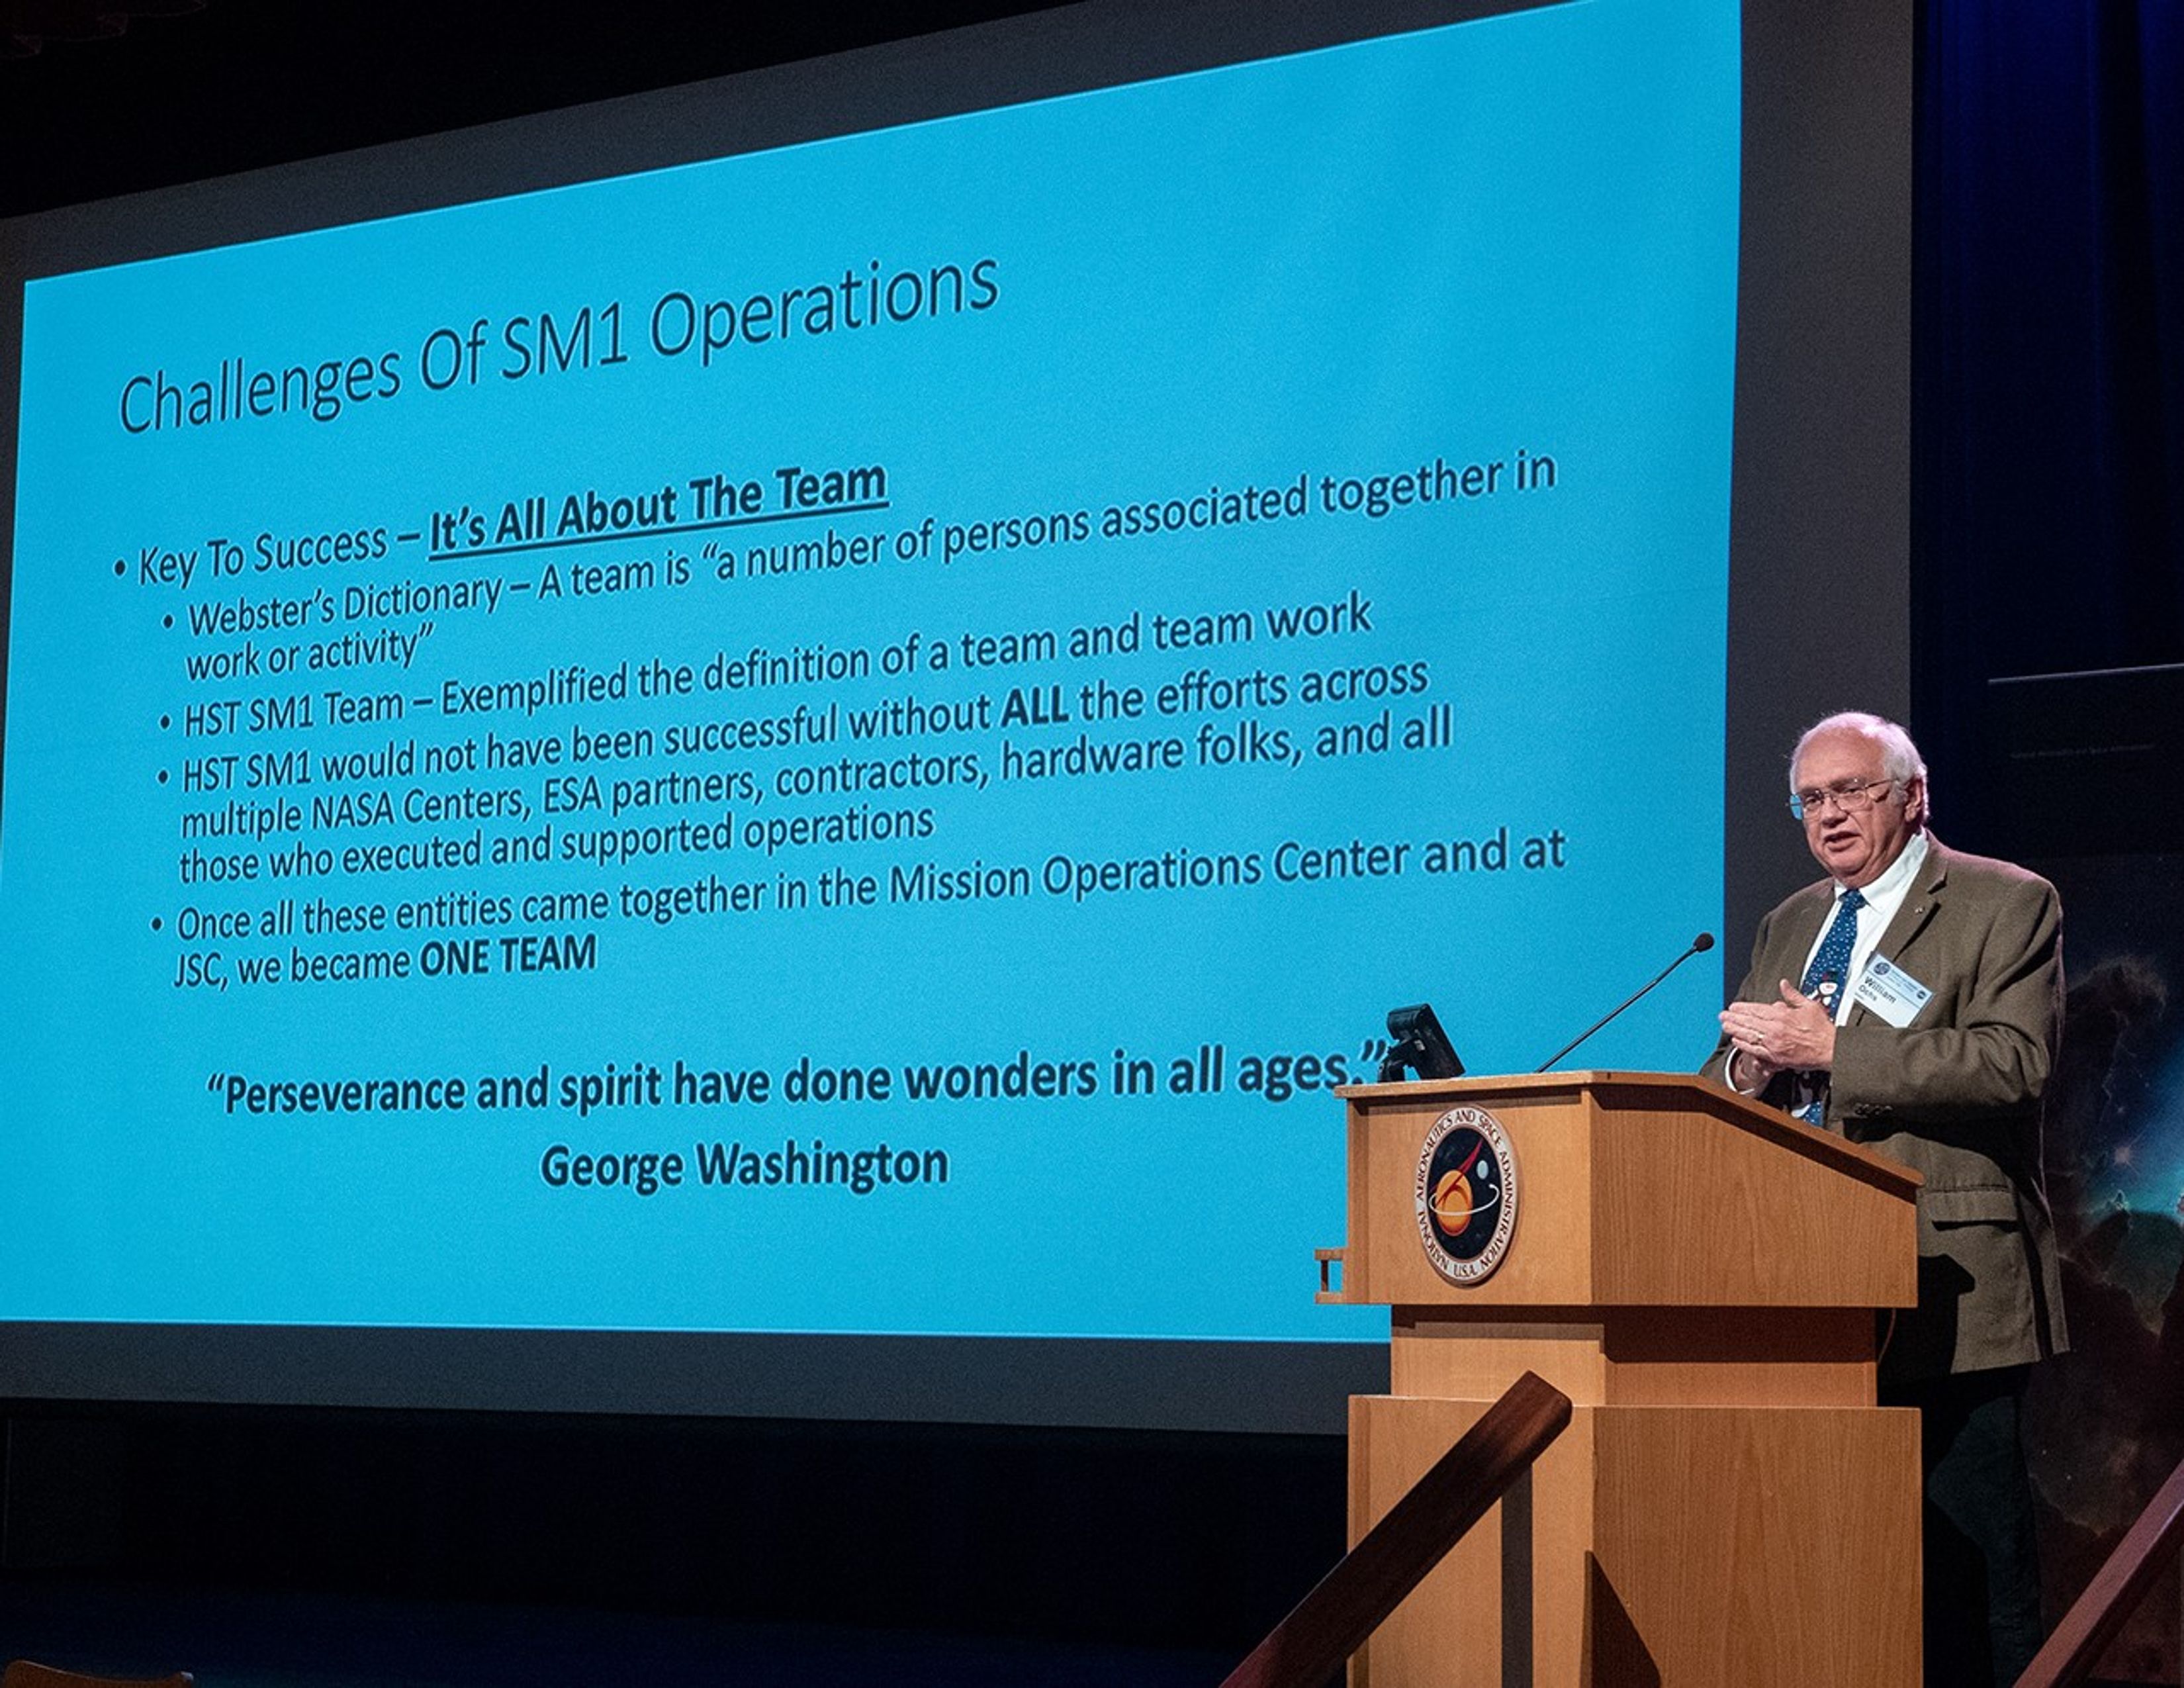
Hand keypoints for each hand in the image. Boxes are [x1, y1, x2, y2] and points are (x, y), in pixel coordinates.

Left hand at [1719, 978, 1837, 1074]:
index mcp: (1782, 1015)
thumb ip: (1793, 995)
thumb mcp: (1809, 1005)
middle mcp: (1775, 1029)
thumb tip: (1784, 984)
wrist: (1830, 1049)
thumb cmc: (1822, 1029)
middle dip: (1733, 1018)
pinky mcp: (1776, 1056)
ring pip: (1748, 1035)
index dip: (1742, 1008)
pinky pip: (1755, 1050)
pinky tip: (1736, 1041)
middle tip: (1722, 1015)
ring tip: (1725, 1026)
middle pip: (1748, 1022)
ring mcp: (1774, 1043)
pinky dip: (1744, 1045)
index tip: (1733, 1006)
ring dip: (1735, 1030)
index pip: (1756, 1010)